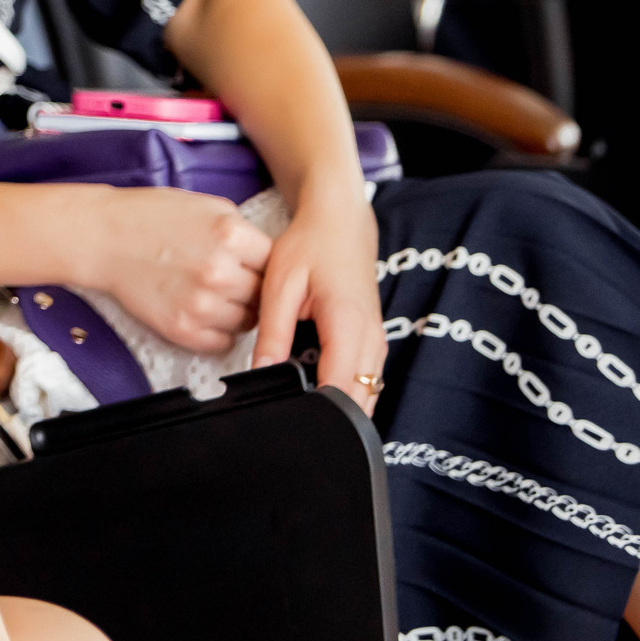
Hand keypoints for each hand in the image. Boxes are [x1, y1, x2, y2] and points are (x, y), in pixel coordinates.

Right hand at [83, 186, 271, 353]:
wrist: (102, 237)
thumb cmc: (149, 217)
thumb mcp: (206, 206)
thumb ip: (241, 231)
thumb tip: (267, 257)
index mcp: (230, 235)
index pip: (275, 262)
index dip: (263, 262)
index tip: (251, 263)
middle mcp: (220, 272)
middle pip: (264, 294)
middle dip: (252, 286)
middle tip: (231, 278)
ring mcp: (201, 304)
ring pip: (248, 321)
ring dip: (237, 311)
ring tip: (214, 294)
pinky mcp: (182, 328)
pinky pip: (223, 342)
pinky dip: (218, 331)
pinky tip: (203, 311)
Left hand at [254, 188, 385, 413]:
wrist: (340, 222)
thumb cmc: (309, 247)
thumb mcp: (280, 286)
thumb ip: (272, 333)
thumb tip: (262, 374)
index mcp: (348, 324)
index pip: (341, 387)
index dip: (319, 410)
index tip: (294, 419)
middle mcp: (371, 338)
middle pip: (359, 399)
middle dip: (330, 415)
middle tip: (294, 417)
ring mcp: (377, 341)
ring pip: (367, 393)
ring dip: (340, 404)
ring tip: (304, 404)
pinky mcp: (373, 341)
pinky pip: (366, 379)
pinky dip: (347, 389)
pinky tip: (318, 387)